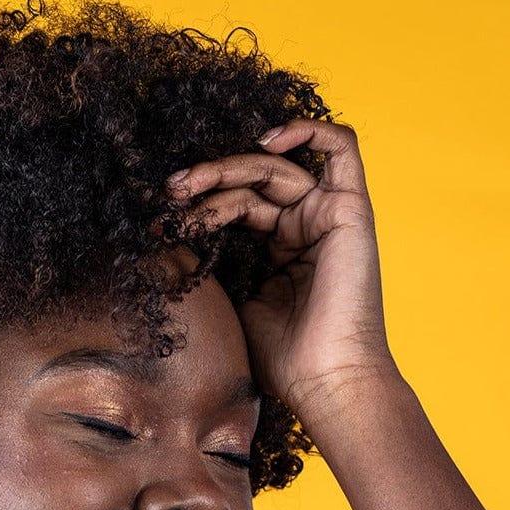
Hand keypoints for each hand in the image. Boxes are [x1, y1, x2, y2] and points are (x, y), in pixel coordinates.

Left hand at [166, 118, 398, 420]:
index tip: (159, 221)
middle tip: (169, 193)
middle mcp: (303, 227)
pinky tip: (266, 141)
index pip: (235, 206)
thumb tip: (173, 238)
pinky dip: (306, 131)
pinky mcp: (349, 210)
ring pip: (274, 168)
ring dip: (227, 170)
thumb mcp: (232, 303)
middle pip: (251, 183)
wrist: (323, 379)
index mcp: (277, 249)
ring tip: (189, 186)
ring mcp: (326, 216)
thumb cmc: (280, 358)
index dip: (197, 206)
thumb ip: (215, 264)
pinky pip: (340, 148)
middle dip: (205, 181)